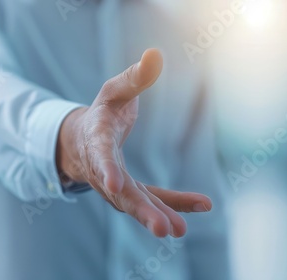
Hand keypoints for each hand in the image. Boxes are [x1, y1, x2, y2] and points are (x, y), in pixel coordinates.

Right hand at [57, 49, 211, 237]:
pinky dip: (175, 204)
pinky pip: (153, 198)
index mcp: (96, 139)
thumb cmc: (101, 111)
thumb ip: (134, 77)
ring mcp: (116, 184)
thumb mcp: (114, 90)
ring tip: (179, 231)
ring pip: (135, 203)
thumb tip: (156, 54)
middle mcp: (102, 169)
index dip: (106, 169)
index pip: (99, 155)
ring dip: (157, 215)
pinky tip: (203, 205)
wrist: (83, 139)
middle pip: (120, 192)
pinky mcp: (131, 190)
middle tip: (162, 229)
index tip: (114, 184)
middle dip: (141, 210)